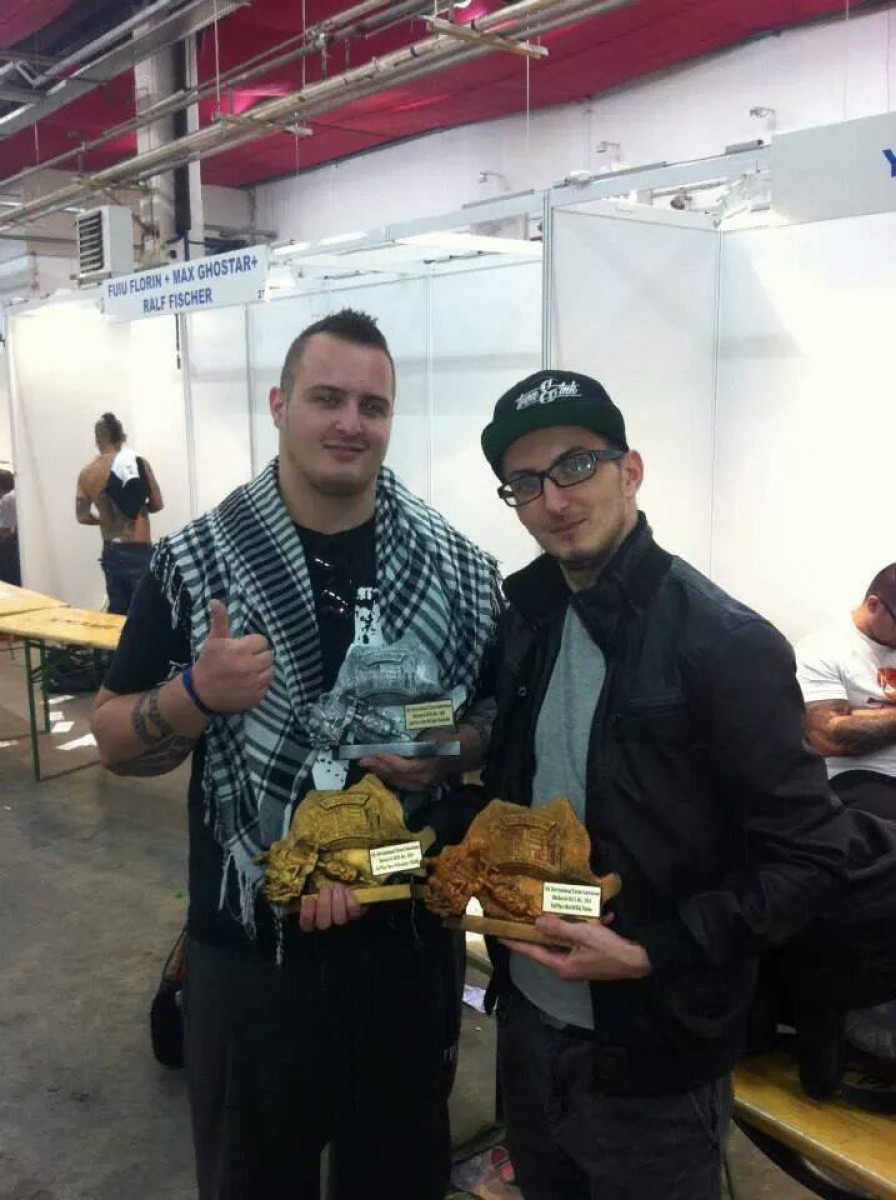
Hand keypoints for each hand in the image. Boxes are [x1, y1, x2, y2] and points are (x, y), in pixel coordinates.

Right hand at [190, 599, 273, 713]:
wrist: (200, 693)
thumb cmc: (208, 663)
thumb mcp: (213, 640)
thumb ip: (220, 620)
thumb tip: (215, 601)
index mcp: (241, 649)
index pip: (262, 641)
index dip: (253, 644)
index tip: (243, 649)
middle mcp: (250, 666)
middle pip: (269, 656)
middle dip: (259, 656)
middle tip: (246, 660)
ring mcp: (254, 683)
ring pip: (271, 671)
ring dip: (262, 670)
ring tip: (248, 671)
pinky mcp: (256, 697)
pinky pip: (267, 686)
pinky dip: (260, 684)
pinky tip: (247, 683)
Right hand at [298, 883, 364, 932]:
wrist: (344, 895)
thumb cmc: (325, 894)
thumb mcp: (314, 894)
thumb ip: (310, 895)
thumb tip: (308, 892)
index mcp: (312, 923)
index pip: (306, 925)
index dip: (307, 912)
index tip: (309, 898)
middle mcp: (327, 928)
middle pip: (323, 923)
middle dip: (324, 903)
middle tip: (325, 888)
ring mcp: (343, 924)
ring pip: (339, 918)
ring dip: (337, 900)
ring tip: (336, 888)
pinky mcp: (356, 917)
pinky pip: (353, 910)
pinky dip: (349, 898)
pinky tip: (346, 890)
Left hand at [359, 728, 458, 790]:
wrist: (468, 749)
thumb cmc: (451, 736)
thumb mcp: (435, 733)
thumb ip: (417, 741)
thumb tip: (396, 741)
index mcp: (431, 763)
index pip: (406, 767)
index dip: (389, 761)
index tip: (374, 753)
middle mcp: (427, 777)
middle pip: (398, 776)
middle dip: (379, 768)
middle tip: (362, 759)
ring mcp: (425, 783)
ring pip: (399, 782)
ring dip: (383, 773)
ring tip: (368, 765)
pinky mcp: (423, 785)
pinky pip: (403, 784)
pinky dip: (391, 778)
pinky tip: (381, 772)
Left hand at [500, 916, 651, 981]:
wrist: (637, 961)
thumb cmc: (608, 949)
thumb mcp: (582, 934)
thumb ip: (558, 928)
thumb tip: (536, 922)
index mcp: (561, 965)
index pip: (531, 952)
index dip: (515, 943)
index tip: (499, 935)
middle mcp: (566, 967)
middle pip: (545, 947)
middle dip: (537, 931)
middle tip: (521, 917)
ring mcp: (577, 964)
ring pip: (562, 942)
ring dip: (563, 927)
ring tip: (554, 910)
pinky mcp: (588, 958)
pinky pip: (578, 941)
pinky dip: (584, 928)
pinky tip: (597, 917)